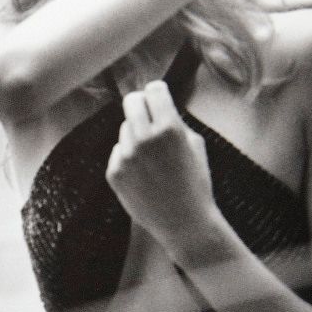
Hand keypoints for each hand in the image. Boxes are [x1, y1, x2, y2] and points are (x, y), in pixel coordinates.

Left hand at [106, 81, 219, 250]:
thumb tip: (159, 105)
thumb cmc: (195, 183)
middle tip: (148, 116)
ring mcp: (125, 157)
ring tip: (152, 158)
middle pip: (131, 101)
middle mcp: (143, 139)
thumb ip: (176, 122)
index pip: (153, 89)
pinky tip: (143, 174)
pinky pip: (118, 151)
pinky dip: (128, 157)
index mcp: (169, 128)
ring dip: (135, 135)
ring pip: (124, 128)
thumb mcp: (196, 145)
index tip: (158, 99)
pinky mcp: (114, 173)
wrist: (183, 222)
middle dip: (141, 105)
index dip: (158, 93)